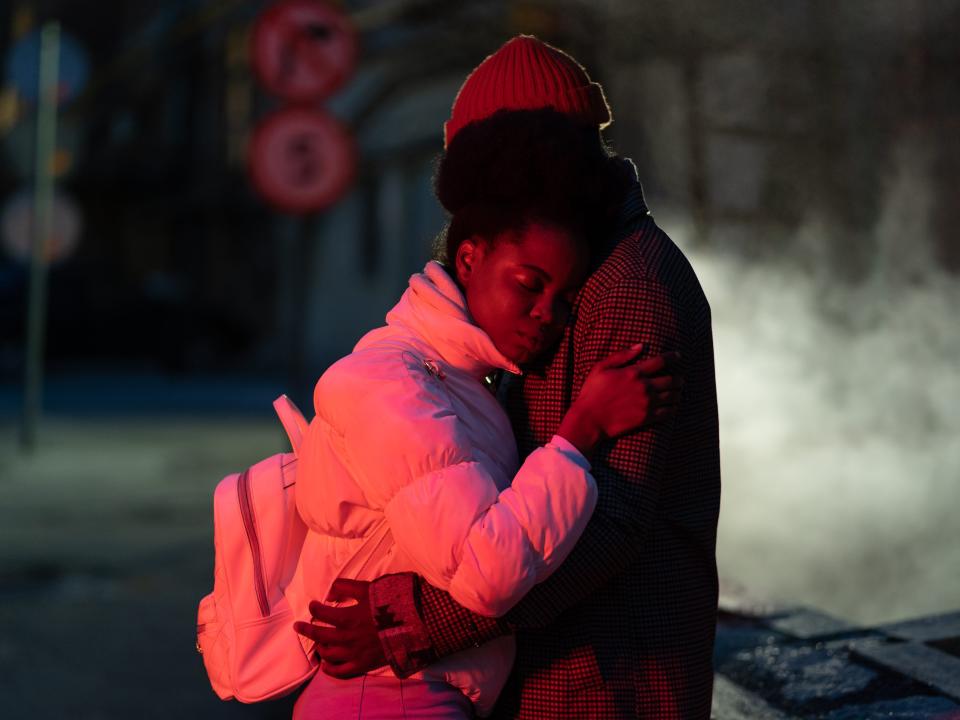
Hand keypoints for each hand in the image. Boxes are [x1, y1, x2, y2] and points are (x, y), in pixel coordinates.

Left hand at [293, 578, 386, 677]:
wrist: (414, 624)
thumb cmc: (391, 604)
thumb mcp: (369, 588)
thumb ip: (347, 587)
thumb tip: (330, 591)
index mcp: (348, 617)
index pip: (322, 614)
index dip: (314, 608)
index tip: (313, 605)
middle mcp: (347, 637)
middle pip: (319, 635)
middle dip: (306, 629)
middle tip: (298, 626)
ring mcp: (354, 653)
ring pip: (328, 653)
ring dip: (319, 647)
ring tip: (317, 643)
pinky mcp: (362, 665)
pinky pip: (341, 671)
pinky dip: (329, 669)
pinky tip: (325, 664)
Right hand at [558, 344, 682, 454]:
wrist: (589, 420)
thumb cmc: (592, 393)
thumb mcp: (601, 368)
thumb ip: (621, 356)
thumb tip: (640, 346)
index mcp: (634, 373)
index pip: (661, 361)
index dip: (672, 357)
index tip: (678, 356)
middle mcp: (644, 387)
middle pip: (671, 380)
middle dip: (679, 379)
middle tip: (681, 379)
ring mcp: (647, 403)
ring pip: (672, 396)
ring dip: (678, 393)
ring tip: (679, 392)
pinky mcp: (647, 418)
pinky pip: (668, 412)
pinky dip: (674, 408)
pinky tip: (674, 406)